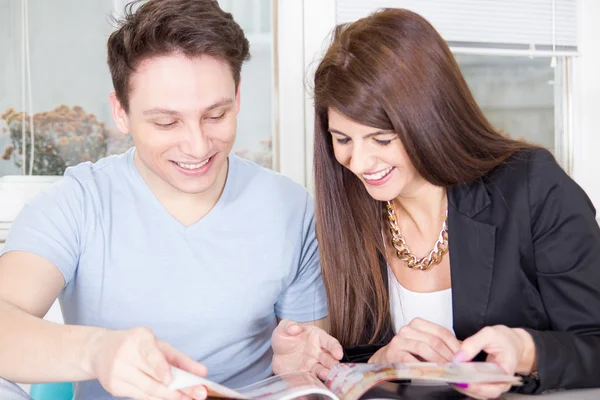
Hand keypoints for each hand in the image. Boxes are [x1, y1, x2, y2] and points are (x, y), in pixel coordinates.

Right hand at [85, 327, 208, 399]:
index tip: (170, 379)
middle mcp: (124, 355)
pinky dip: (156, 398)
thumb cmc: (136, 345)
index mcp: (138, 338)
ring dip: (169, 397)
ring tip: (187, 398)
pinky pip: (139, 396)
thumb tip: (202, 372)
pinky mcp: (113, 387)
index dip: (160, 368)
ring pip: (147, 391)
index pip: (150, 355)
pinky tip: (169, 398)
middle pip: (152, 378)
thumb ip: (180, 359)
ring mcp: (117, 373)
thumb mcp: (159, 345)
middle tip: (198, 394)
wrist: (100, 350)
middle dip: (176, 389)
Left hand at [271, 319, 343, 379]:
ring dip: (326, 374)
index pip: (330, 342)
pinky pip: (311, 380)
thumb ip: (288, 325)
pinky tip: (313, 386)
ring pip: (323, 370)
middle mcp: (319, 353)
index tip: (338, 354)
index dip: (335, 348)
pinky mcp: (306, 375)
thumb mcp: (284, 328)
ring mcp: (313, 365)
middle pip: (329, 359)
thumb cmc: (285, 337)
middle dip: (333, 364)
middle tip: (336, 369)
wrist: (277, 353)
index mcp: (318, 337)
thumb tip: (295, 328)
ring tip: (326, 377)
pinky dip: (313, 383)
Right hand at [369, 318, 460, 363]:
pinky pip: (410, 360)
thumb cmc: (410, 351)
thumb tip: (464, 352)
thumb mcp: (426, 343)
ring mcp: (399, 340)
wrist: (388, 357)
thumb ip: (443, 345)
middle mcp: (407, 329)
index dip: (454, 345)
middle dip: (448, 355)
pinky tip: (430, 371)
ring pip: (423, 348)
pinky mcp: (393, 353)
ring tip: (446, 369)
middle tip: (456, 366)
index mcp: (418, 323)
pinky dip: (422, 366)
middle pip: (434, 340)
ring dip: (437, 361)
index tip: (463, 356)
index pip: (441, 332)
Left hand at [451, 326, 535, 399]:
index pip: (494, 387)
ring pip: (477, 393)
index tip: (464, 381)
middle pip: (484, 394)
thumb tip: (458, 357)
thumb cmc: (504, 339)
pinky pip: (474, 387)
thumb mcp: (489, 334)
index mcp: (506, 372)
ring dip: (463, 387)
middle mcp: (500, 382)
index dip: (478, 387)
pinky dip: (464, 383)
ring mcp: (493, 383)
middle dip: (467, 388)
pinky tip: (455, 375)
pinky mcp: (485, 381)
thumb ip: (473, 344)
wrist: (511, 342)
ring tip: (451, 377)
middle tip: (453, 379)